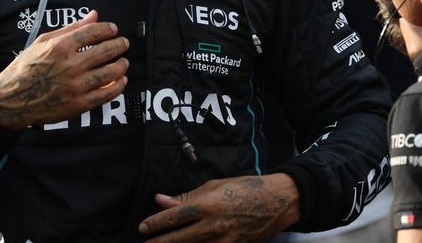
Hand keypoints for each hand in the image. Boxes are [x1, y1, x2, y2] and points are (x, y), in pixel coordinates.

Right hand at [0, 11, 128, 129]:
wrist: (10, 100)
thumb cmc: (25, 67)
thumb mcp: (43, 42)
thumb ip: (71, 28)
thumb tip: (94, 14)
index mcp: (60, 47)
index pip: (94, 32)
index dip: (108, 29)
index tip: (113, 29)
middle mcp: (70, 65)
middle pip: (106, 51)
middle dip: (120, 45)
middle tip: (124, 43)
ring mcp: (75, 86)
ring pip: (111, 73)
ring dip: (122, 65)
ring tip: (124, 62)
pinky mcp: (78, 104)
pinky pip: (106, 94)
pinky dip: (118, 86)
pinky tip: (121, 81)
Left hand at [138, 173, 300, 241]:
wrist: (278, 202)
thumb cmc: (246, 188)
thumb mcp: (216, 185)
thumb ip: (188, 196)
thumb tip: (162, 200)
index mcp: (208, 205)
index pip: (174, 216)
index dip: (156, 223)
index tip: (143, 227)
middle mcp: (214, 225)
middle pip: (179, 238)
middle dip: (160, 242)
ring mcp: (224, 241)